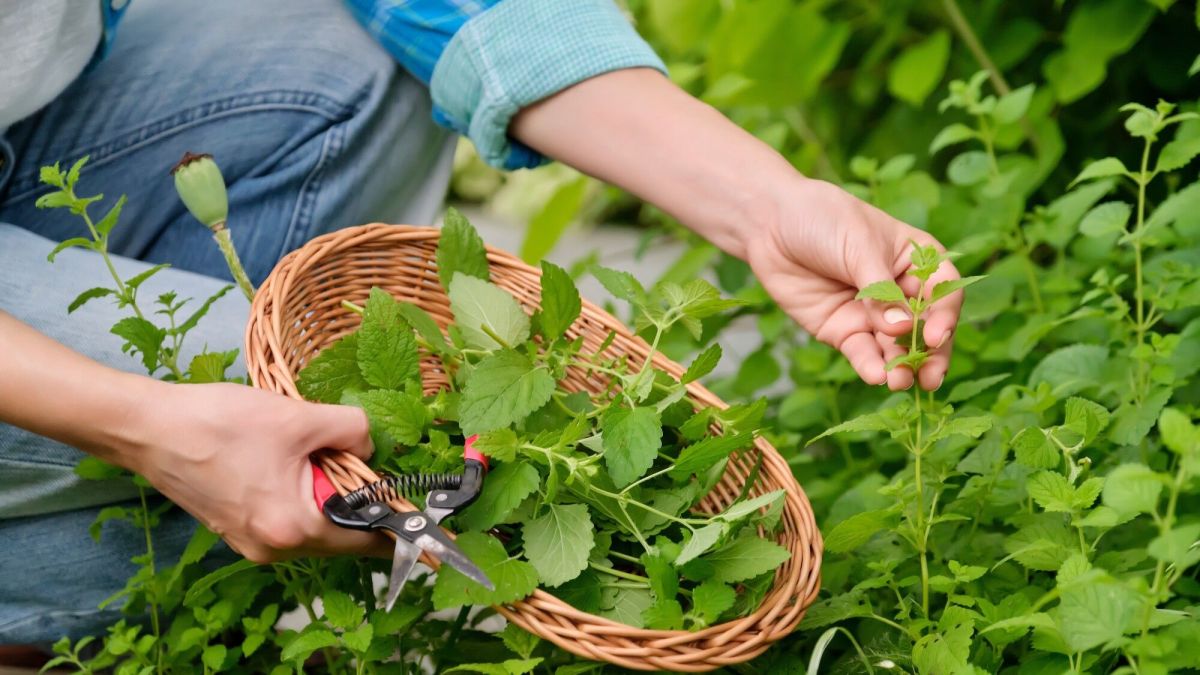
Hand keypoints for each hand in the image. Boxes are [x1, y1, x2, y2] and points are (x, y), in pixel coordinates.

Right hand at [119, 380, 387, 562]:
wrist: (148, 428)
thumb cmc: (220, 423)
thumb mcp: (299, 418)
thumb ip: (351, 432)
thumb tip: (372, 446)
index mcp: (293, 528)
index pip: (366, 540)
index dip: (396, 522)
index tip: (421, 507)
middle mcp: (273, 547)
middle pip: (341, 533)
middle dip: (360, 499)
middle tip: (368, 461)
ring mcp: (252, 542)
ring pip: (314, 522)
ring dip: (329, 492)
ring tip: (324, 452)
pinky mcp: (238, 527)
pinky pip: (288, 516)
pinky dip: (302, 493)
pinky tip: (294, 458)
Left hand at [744, 176, 961, 390]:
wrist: (770, 223)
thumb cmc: (823, 219)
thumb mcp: (858, 246)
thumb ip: (879, 290)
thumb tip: (900, 329)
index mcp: (915, 261)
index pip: (943, 293)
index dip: (944, 316)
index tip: (935, 336)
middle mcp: (899, 291)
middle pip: (925, 329)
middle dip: (930, 354)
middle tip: (931, 377)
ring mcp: (871, 315)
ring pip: (895, 347)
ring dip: (901, 366)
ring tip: (900, 382)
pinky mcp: (842, 331)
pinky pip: (862, 353)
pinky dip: (870, 366)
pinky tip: (876, 376)